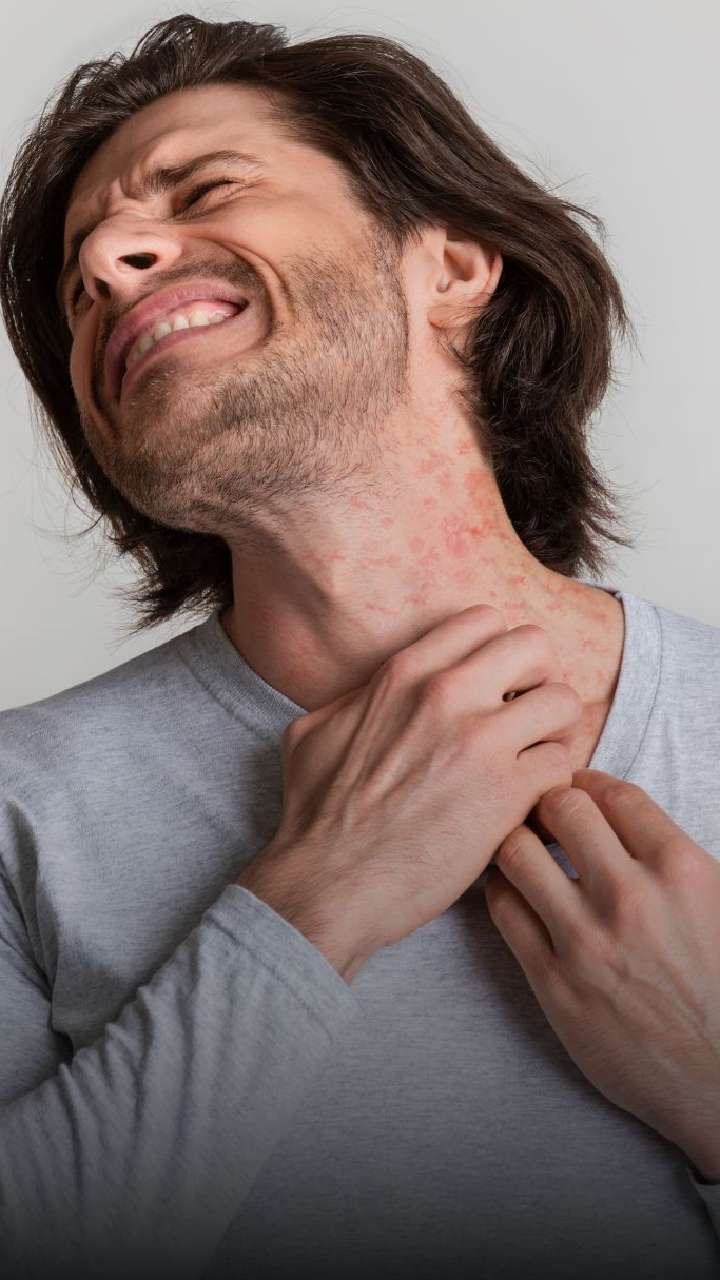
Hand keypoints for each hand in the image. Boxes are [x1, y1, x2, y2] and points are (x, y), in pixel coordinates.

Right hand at [238, 605, 581, 981]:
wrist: (328, 882)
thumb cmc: (315, 814)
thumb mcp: (315, 731)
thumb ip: (358, 698)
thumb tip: (374, 693)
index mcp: (405, 673)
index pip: (484, 620)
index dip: (498, 652)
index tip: (495, 685)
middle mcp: (448, 694)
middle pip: (535, 646)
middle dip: (538, 678)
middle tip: (526, 714)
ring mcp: (482, 741)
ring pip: (563, 702)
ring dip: (555, 731)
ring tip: (536, 760)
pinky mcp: (507, 793)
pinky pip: (563, 763)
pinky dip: (554, 782)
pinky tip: (530, 802)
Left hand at [485, 769, 719, 1180]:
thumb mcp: (718, 902)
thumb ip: (673, 857)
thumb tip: (625, 817)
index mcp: (682, 870)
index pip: (615, 793)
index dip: (591, 783)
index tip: (581, 790)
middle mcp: (630, 897)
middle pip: (560, 807)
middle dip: (549, 801)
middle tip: (544, 814)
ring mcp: (586, 941)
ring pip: (516, 851)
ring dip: (516, 841)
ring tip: (523, 849)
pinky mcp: (553, 983)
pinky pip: (502, 910)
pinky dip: (502, 890)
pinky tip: (515, 893)